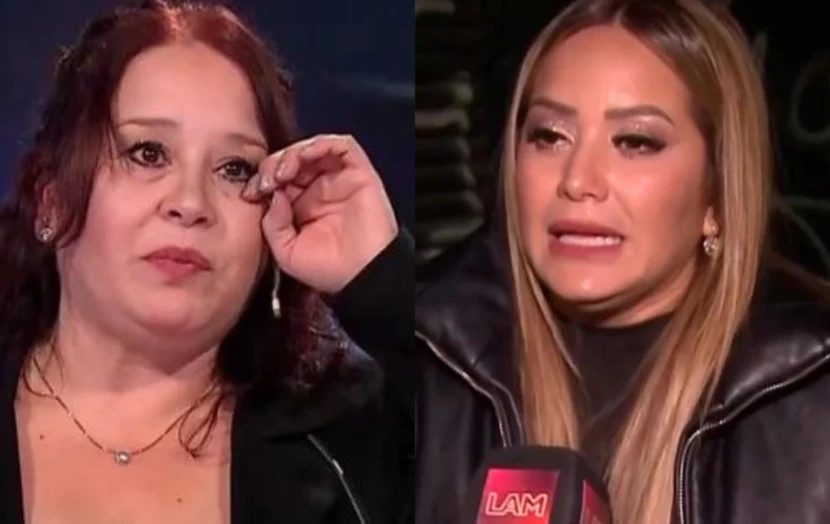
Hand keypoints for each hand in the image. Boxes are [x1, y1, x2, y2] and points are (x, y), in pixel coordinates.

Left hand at [242, 134, 397, 294]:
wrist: (363, 277)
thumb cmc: (329, 271)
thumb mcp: (286, 252)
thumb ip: (272, 224)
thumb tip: (272, 194)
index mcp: (300, 206)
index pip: (276, 179)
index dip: (261, 179)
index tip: (251, 192)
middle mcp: (318, 189)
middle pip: (291, 159)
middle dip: (273, 164)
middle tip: (268, 180)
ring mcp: (339, 180)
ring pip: (313, 148)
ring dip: (294, 152)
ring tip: (285, 170)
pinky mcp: (359, 173)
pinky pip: (342, 145)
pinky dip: (321, 143)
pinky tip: (307, 157)